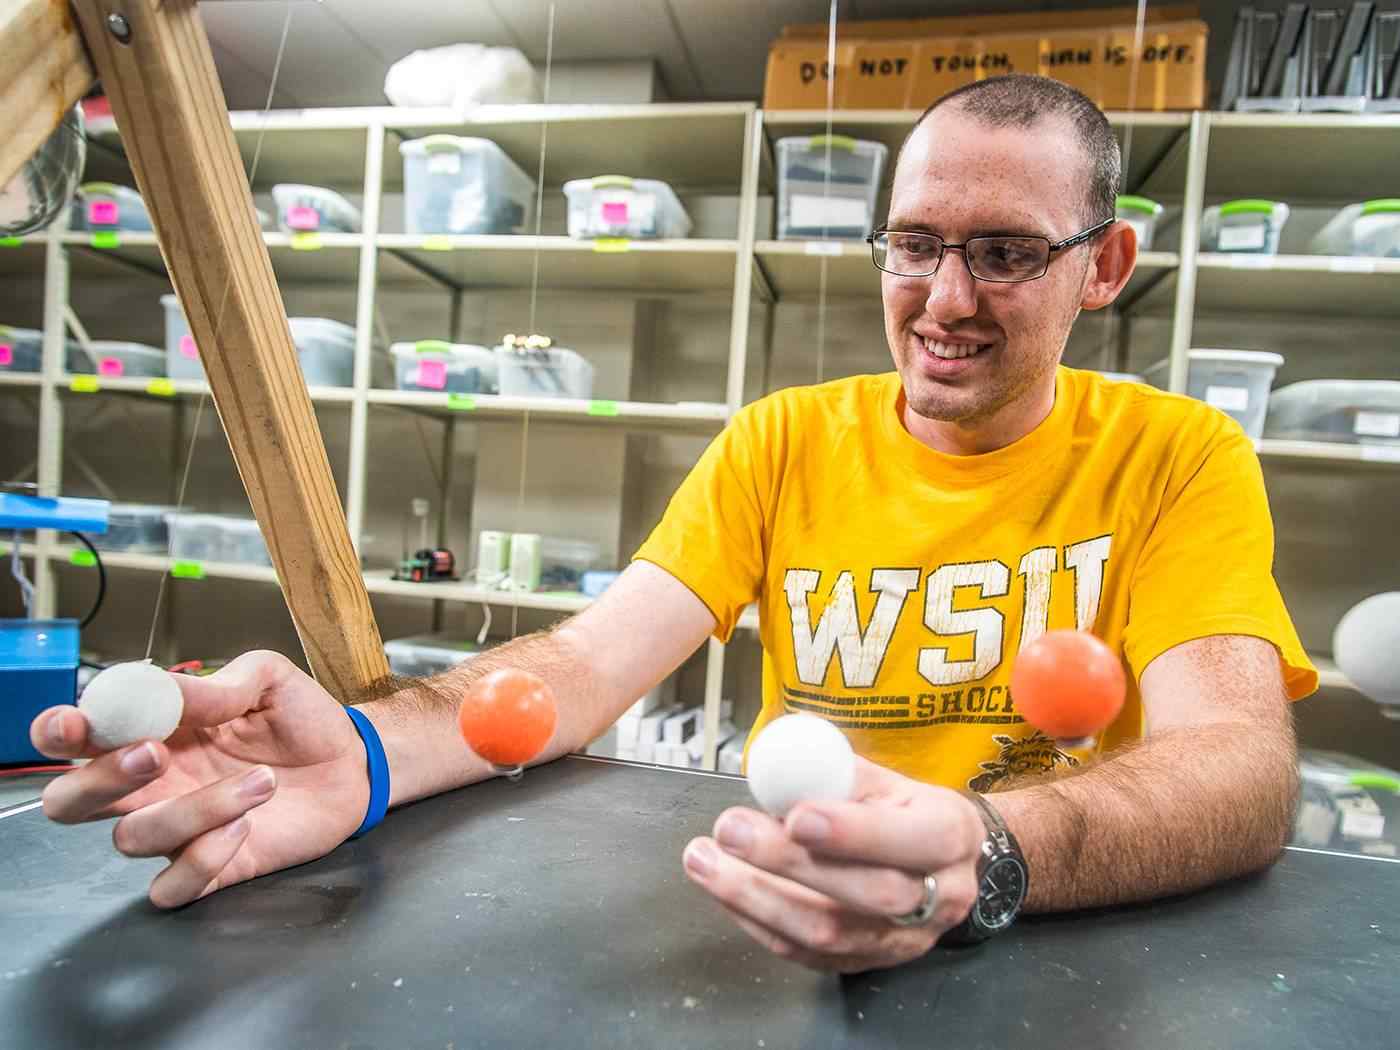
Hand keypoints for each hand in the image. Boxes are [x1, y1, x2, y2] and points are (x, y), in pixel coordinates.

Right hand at [30, 651, 370, 908]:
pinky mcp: (211, 868)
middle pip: (70, 802)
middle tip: (154, 754)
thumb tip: (164, 692)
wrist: (354, 761)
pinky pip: (172, 886)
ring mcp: (177, 830)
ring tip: (263, 779)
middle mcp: (151, 786)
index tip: (78, 725)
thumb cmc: (301, 717)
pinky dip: (203, 859)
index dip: (57, 733)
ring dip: (194, 808)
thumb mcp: (266, 678)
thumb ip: (215, 685)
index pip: (75, 739)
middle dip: (97, 780)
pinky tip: (247, 826)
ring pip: (131, 839)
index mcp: (152, 732)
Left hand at [682, 757, 984, 972]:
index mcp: (950, 834)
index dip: (855, 832)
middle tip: (729, 831)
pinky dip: (758, 921)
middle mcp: (938, 896)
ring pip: (830, 932)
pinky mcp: (865, 963)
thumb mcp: (885, 778)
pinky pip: (806, 954)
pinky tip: (723, 890)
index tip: (796, 816)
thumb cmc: (901, 809)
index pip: (916, 838)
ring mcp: (903, 940)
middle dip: (790, 863)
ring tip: (704, 860)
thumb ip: (836, 773)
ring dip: (757, 896)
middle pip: (870, 893)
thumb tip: (778, 764)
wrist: (937, 863)